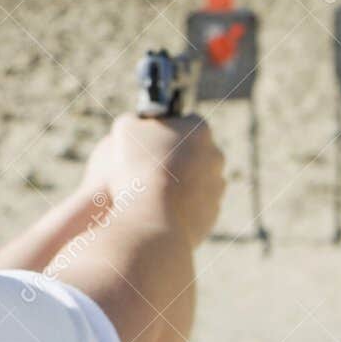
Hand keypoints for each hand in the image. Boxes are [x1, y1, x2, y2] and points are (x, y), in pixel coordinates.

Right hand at [78, 113, 225, 247]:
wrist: (152, 219)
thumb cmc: (137, 168)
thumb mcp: (124, 130)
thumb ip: (134, 121)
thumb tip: (136, 124)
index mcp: (199, 129)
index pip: (185, 121)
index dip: (164, 130)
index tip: (147, 140)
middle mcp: (215, 156)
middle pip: (192, 152)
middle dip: (173, 157)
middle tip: (145, 168)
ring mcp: (216, 187)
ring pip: (194, 180)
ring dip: (177, 184)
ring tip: (148, 193)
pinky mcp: (211, 214)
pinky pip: (193, 206)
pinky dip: (179, 207)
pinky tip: (157, 211)